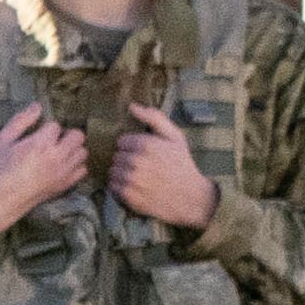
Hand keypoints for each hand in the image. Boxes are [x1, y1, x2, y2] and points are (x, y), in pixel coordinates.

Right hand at [0, 104, 95, 235]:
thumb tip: (37, 106)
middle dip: (65, 134)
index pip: (55, 125)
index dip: (44, 127)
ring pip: (83, 152)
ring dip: (72, 149)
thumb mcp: (0, 141)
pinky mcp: (64, 186)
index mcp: (40, 144)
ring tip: (56, 152)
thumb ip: (20, 121)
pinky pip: (82, 170)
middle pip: (78, 136)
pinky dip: (75, 165)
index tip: (33, 135)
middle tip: (49, 141)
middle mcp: (57, 157)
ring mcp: (63, 173)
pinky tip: (60, 166)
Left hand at [100, 104, 216, 232]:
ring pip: (112, 172)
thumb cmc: (182, 164)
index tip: (143, 154)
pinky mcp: (129, 196)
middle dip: (127, 160)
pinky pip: (112, 187)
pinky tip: (135, 187)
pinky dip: (120, 187)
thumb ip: (154, 118)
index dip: (132, 147)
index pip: (121, 142)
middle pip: (116, 157)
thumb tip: (131, 106)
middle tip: (142, 167)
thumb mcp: (175, 136)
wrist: (191, 197)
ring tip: (138, 177)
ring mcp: (131, 180)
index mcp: (146, 144)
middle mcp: (136, 161)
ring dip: (122, 174)